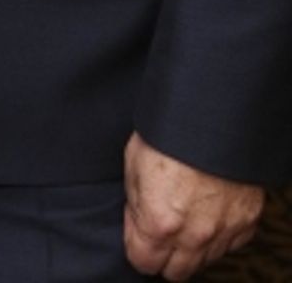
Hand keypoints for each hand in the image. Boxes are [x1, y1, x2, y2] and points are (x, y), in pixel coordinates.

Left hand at [123, 131, 261, 277]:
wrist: (213, 113)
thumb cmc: (169, 130)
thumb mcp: (134, 162)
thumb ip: (136, 202)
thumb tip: (138, 219)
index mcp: (159, 222)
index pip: (143, 262)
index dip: (136, 243)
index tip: (137, 226)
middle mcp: (194, 235)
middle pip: (175, 272)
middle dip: (163, 253)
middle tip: (159, 226)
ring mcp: (224, 231)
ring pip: (203, 261)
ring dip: (191, 245)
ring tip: (185, 213)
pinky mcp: (247, 221)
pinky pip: (230, 244)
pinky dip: (219, 234)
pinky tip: (208, 210)